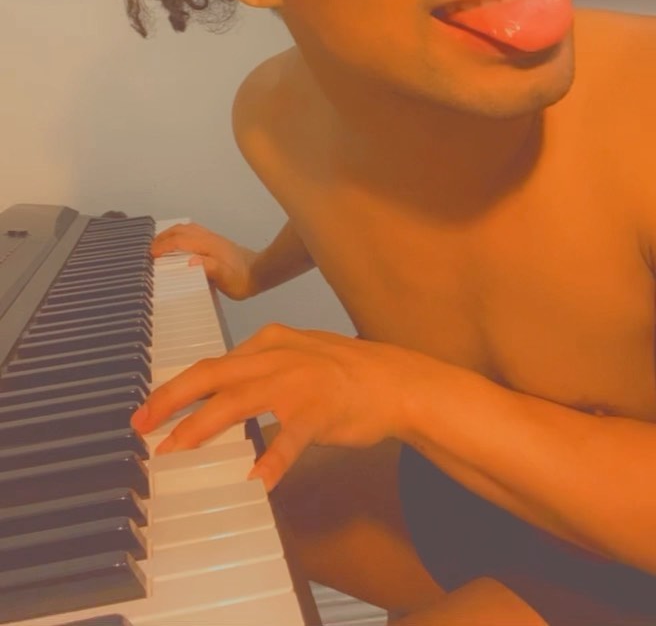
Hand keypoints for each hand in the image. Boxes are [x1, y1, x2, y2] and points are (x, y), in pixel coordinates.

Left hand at [131, 324, 425, 490]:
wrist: (395, 380)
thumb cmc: (345, 372)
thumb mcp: (297, 355)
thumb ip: (261, 368)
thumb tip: (221, 391)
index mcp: (269, 342)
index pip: (212, 364)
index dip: (176, 387)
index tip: (150, 408)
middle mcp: (277, 356)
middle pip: (211, 376)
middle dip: (170, 400)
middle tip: (142, 426)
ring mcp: (298, 383)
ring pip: (237, 403)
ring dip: (200, 428)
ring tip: (174, 450)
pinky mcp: (320, 411)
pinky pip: (290, 439)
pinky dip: (272, 460)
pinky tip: (255, 481)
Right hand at [150, 222, 257, 299]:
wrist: (259, 272)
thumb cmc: (242, 279)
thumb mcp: (226, 279)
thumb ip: (211, 269)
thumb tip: (191, 261)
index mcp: (208, 246)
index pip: (181, 241)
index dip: (164, 246)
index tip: (152, 255)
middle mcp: (208, 238)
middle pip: (181, 230)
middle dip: (163, 237)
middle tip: (150, 248)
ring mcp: (212, 238)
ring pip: (187, 229)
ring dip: (171, 234)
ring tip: (159, 245)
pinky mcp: (215, 242)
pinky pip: (192, 232)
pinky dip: (179, 235)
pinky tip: (178, 245)